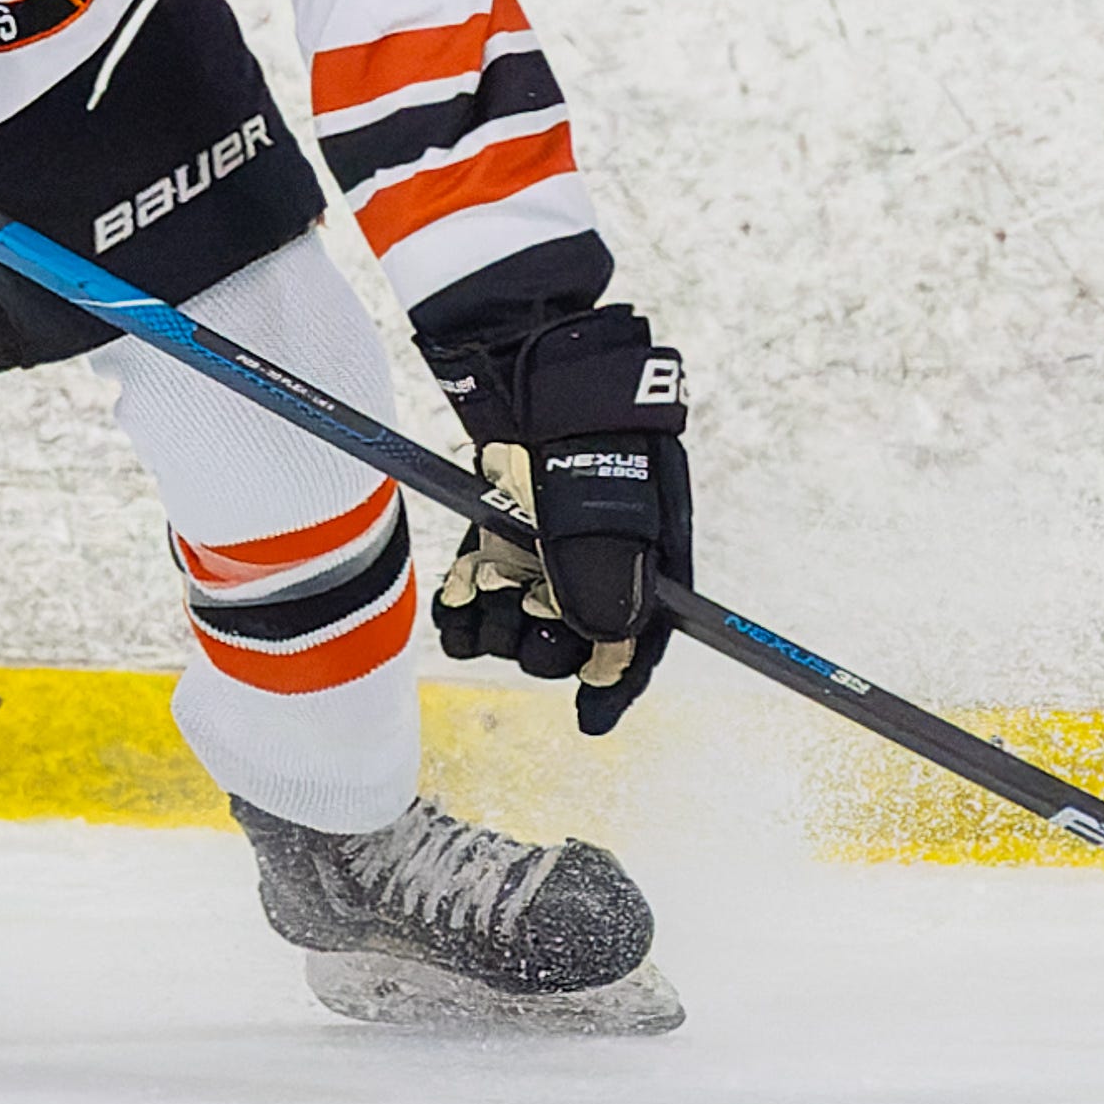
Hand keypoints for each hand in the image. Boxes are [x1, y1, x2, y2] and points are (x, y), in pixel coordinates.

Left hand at [422, 306, 690, 735]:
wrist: (530, 384)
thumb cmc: (586, 439)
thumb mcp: (609, 509)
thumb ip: (605, 580)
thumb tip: (603, 647)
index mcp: (644, 563)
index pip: (638, 643)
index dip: (616, 685)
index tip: (590, 719)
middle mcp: (591, 569)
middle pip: (570, 647)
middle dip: (546, 642)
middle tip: (529, 604)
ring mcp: (538, 561)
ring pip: (516, 635)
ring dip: (499, 624)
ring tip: (492, 586)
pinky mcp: (492, 550)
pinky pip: (472, 613)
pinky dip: (460, 615)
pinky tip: (458, 603)